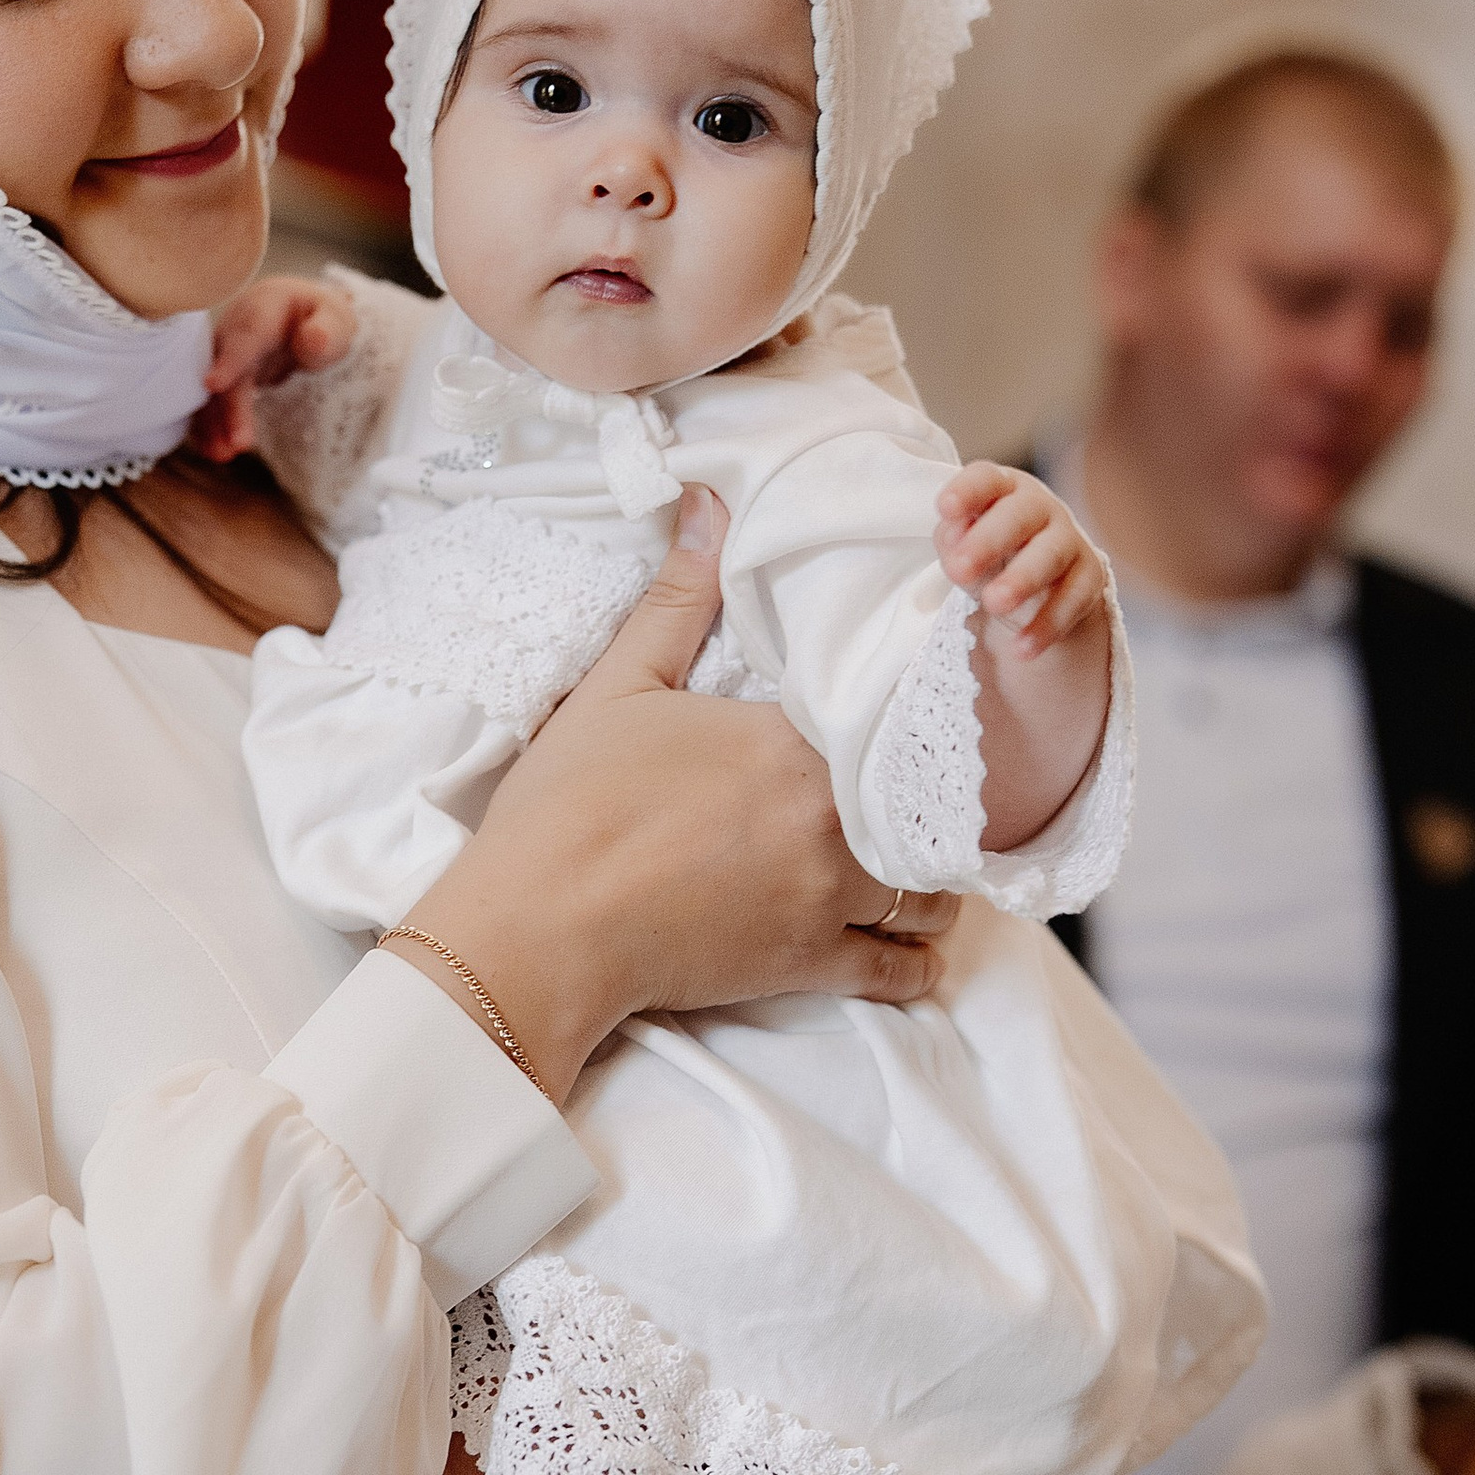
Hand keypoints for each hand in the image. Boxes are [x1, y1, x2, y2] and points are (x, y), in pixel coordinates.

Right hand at [194, 274, 357, 461]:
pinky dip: (209, 426)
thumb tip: (314, 341)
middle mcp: (234, 329)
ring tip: (223, 454)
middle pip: (224, 368)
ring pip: (210, 388)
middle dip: (227, 407)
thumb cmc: (317, 318)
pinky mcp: (221, 377)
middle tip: (237, 443)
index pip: (246, 335)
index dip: (229, 361)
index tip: (213, 385)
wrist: (297, 315)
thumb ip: (326, 329)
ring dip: (213, 422)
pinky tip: (214, 450)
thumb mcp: (334, 317)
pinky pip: (209, 401)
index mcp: (263, 309)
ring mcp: (222, 353)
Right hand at [400, 486, 956, 1102]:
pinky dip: (918, 965)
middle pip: (928, 806)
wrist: (540, 925)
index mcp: (789, 739)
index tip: (900, 721)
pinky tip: (912, 951)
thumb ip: (678, 596)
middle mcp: (829, 815)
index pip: (889, 717)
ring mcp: (828, 895)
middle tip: (921, 798)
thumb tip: (709, 501)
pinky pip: (902, 973)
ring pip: (934, 893)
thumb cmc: (568, 804)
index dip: (901, 719)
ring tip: (916, 867)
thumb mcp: (618, 686)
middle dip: (929, 805)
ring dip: (934, 881)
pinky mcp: (810, 964)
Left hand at [936, 462, 1105, 647]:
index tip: (945, 507)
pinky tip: (1022, 648)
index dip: (968, 490)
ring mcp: (1068, 540)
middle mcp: (1039, 507)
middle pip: (1019, 515)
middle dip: (989, 540)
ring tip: (994, 604)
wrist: (1037, 587)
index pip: (986, 479)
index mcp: (1002, 490)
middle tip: (958, 570)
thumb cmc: (989, 555)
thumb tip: (954, 537)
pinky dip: (1047, 625)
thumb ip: (953, 539)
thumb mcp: (963, 547)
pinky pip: (1073, 600)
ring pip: (1050, 554)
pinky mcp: (1090, 577)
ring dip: (1022, 579)